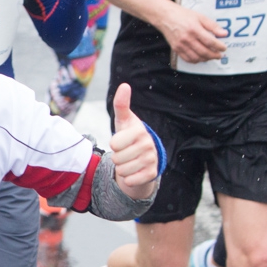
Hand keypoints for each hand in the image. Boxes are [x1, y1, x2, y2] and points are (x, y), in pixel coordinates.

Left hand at [108, 83, 157, 197]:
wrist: (144, 157)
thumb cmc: (129, 136)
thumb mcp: (123, 121)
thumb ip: (121, 104)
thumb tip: (125, 85)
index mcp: (140, 131)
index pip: (114, 143)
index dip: (114, 144)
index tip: (122, 141)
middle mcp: (148, 145)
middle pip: (117, 158)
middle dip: (117, 157)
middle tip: (126, 152)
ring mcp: (151, 160)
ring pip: (122, 170)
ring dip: (122, 168)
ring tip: (129, 161)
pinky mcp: (152, 174)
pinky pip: (130, 180)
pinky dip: (128, 178)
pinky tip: (135, 171)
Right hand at [160, 3, 226, 63]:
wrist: (165, 17)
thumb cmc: (182, 15)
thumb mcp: (200, 17)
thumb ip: (213, 26)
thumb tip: (224, 34)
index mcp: (194, 29)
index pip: (210, 41)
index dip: (219, 46)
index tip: (224, 48)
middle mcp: (187, 38)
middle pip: (204, 52)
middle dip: (214, 55)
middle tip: (220, 55)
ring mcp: (180, 45)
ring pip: (196, 57)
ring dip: (206, 59)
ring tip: (211, 57)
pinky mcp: (176, 49)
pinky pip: (187, 59)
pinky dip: (196, 60)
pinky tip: (201, 58)